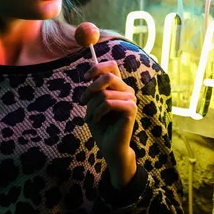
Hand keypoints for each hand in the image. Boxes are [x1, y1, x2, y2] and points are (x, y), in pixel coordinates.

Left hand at [80, 60, 137, 187]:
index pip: (111, 66)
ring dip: (92, 106)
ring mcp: (131, 99)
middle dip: (90, 89)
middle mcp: (127, 90)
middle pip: (108, 76)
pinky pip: (109, 103)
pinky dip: (97, 112)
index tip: (85, 78)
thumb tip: (91, 76)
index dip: (97, 68)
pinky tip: (95, 120)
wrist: (109, 147)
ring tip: (89, 117)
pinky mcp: (131, 109)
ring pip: (104, 93)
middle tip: (82, 101)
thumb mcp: (93, 104)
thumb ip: (94, 90)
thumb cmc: (101, 125)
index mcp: (119, 86)